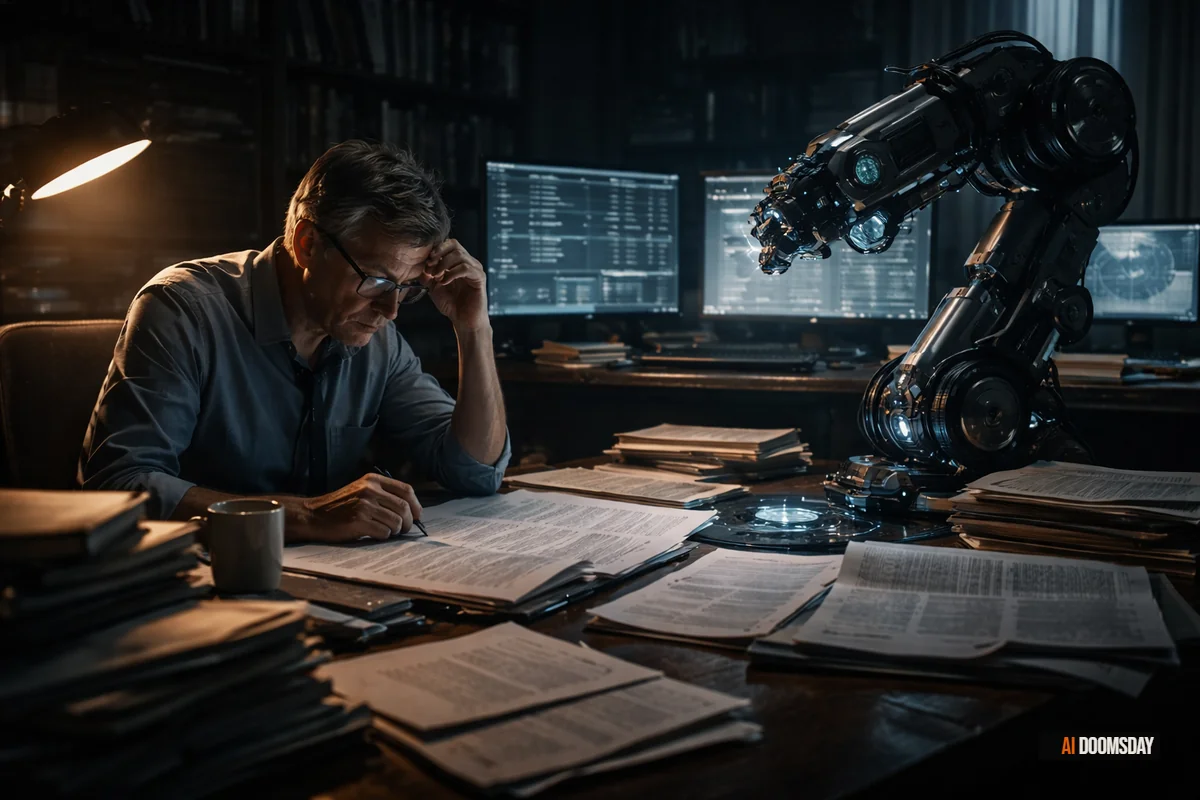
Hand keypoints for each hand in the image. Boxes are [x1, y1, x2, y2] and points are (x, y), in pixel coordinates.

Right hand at [288, 474, 423, 542]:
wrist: (314, 515)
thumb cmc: (341, 506)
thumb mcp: (362, 491)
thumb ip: (383, 495)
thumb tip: (411, 510)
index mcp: (373, 480)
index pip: (406, 490)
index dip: (416, 505)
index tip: (417, 516)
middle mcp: (370, 490)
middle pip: (404, 507)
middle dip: (409, 522)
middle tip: (405, 529)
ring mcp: (364, 505)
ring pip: (396, 521)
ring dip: (396, 531)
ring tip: (388, 532)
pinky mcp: (358, 521)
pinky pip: (384, 532)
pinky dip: (384, 536)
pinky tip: (375, 534)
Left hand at [423, 239, 489, 332]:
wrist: (464, 321)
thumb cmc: (451, 304)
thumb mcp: (434, 287)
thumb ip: (427, 276)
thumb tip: (420, 265)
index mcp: (458, 262)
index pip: (448, 244)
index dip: (436, 250)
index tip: (426, 264)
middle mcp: (468, 262)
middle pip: (454, 244)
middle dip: (439, 254)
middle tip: (431, 267)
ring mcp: (475, 269)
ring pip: (459, 255)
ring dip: (444, 264)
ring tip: (437, 277)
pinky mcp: (479, 278)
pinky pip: (466, 268)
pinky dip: (452, 273)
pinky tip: (445, 282)